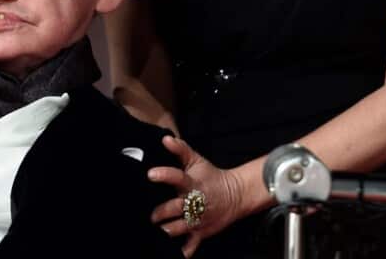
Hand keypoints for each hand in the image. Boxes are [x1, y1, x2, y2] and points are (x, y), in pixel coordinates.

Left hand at [148, 135, 244, 256]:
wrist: (235, 195)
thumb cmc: (211, 177)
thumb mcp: (197, 161)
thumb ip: (180, 150)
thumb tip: (165, 138)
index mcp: (192, 183)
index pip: (177, 177)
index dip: (164, 175)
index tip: (151, 174)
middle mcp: (195, 203)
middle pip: (175, 208)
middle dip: (160, 212)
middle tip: (150, 214)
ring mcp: (198, 220)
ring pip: (178, 228)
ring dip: (166, 230)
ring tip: (155, 230)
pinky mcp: (200, 233)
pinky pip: (190, 247)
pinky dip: (182, 252)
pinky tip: (172, 252)